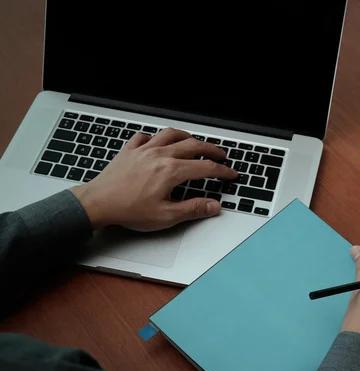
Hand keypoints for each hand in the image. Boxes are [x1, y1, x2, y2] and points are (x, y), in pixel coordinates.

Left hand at [70, 128, 236, 230]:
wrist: (97, 203)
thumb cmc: (128, 210)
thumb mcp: (166, 217)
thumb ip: (193, 209)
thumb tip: (214, 206)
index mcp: (171, 171)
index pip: (205, 168)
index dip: (222, 171)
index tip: (230, 174)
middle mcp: (160, 155)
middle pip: (193, 145)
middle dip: (211, 150)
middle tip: (221, 156)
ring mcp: (144, 150)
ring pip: (171, 134)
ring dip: (187, 137)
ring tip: (195, 142)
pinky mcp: (129, 151)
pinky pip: (145, 137)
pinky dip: (155, 138)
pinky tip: (157, 143)